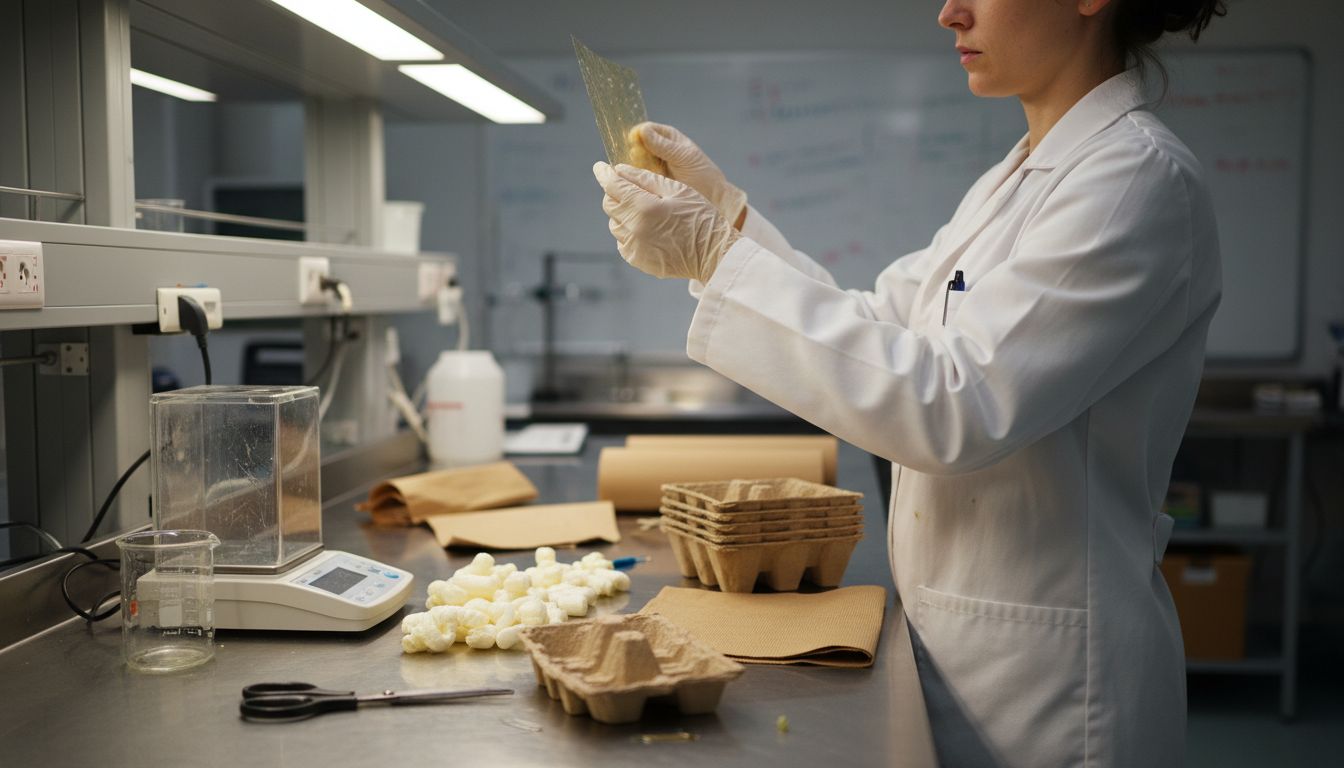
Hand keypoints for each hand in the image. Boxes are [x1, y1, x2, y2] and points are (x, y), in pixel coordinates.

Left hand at [593, 161, 739, 282]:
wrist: (714, 254)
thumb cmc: (700, 217)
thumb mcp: (677, 190)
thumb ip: (645, 178)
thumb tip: (620, 170)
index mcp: (644, 207)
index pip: (613, 186)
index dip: (604, 174)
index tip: (600, 167)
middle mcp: (634, 229)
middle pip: (609, 205)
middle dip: (616, 193)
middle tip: (631, 188)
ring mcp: (634, 247)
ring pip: (614, 223)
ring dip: (623, 213)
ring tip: (645, 210)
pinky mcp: (637, 259)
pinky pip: (622, 240)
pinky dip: (629, 231)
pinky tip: (648, 228)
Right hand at [633, 122, 747, 226]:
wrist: (710, 198)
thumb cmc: (702, 174)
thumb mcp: (683, 157)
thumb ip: (663, 145)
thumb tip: (642, 131)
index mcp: (668, 137)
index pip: (646, 130)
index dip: (638, 135)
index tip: (636, 143)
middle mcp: (658, 150)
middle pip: (637, 145)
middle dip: (637, 152)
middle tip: (641, 160)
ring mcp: (653, 166)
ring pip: (635, 161)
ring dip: (636, 166)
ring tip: (646, 173)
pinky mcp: (651, 181)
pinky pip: (638, 176)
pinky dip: (637, 178)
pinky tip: (643, 182)